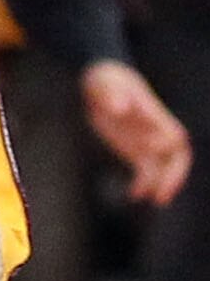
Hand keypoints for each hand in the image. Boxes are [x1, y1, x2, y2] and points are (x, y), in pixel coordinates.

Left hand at [81, 62, 191, 204]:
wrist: (102, 83)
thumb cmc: (106, 80)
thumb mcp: (103, 83)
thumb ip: (111, 95)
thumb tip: (120, 108)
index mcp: (153, 115)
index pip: (173, 135)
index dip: (166, 144)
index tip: (151, 148)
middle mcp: (155, 131)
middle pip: (178, 156)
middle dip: (175, 175)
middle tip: (165, 193)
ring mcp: (147, 142)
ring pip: (164, 168)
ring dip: (162, 184)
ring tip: (156, 200)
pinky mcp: (135, 151)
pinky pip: (146, 172)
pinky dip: (143, 184)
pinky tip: (133, 194)